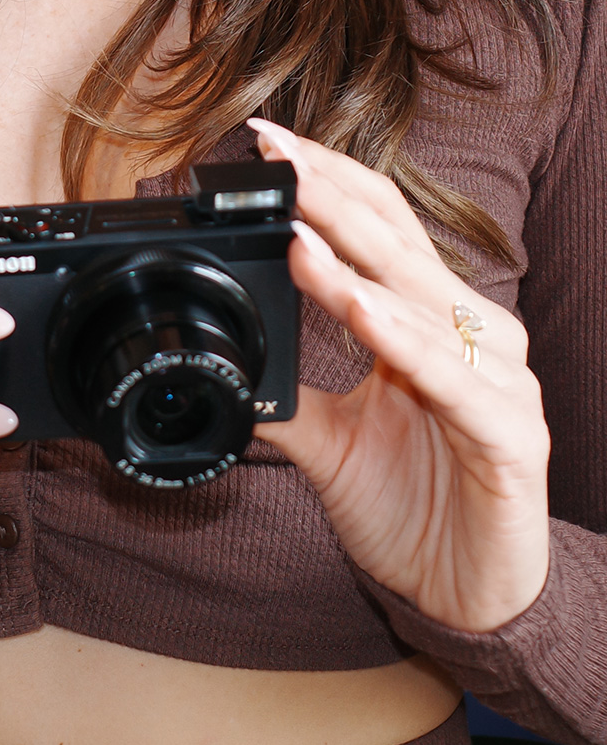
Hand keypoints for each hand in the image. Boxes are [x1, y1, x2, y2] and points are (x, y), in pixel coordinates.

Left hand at [248, 120, 549, 632]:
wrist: (466, 593)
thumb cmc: (413, 508)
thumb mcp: (332, 445)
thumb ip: (291, 399)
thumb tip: (234, 365)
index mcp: (426, 328)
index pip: (377, 234)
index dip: (327, 189)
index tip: (268, 152)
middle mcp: (468, 338)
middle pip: (397, 248)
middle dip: (331, 198)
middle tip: (276, 155)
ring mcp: (495, 382)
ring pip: (422, 305)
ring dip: (356, 265)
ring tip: (299, 227)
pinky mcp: (509, 435)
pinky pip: (453, 380)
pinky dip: (404, 343)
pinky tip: (365, 313)